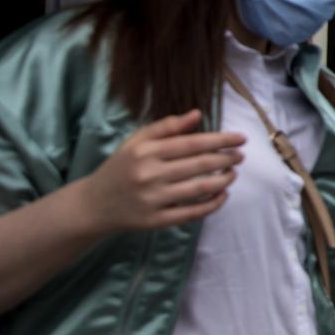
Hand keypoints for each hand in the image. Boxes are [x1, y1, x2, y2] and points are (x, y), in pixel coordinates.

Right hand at [81, 110, 244, 233]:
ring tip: (233, 173)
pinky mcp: (157, 220)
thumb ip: (167, 127)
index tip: (240, 138)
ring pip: (201, 188)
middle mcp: (150, 174)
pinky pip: (193, 213)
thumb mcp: (136, 142)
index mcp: (146, 151)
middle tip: (241, 156)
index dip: (221, 140)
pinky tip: (222, 194)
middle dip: (226, 158)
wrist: (94, 205)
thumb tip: (197, 114)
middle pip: (200, 164)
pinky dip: (213, 204)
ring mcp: (154, 199)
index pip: (192, 143)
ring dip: (224, 180)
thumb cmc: (120, 168)